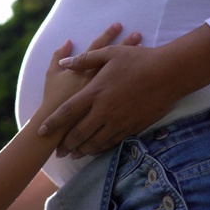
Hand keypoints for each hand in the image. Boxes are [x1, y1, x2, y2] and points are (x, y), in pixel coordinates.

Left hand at [39, 24, 209, 158]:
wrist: (169, 73)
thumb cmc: (138, 59)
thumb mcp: (109, 54)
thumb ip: (84, 60)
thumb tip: (63, 62)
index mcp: (95, 91)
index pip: (67, 111)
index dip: (52, 123)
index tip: (40, 131)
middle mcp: (105, 109)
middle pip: (79, 132)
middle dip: (66, 144)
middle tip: (58, 151)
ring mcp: (119, 120)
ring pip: (96, 141)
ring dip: (83, 150)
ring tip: (74, 155)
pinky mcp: (133, 126)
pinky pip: (113, 142)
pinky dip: (102, 148)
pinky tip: (97, 150)